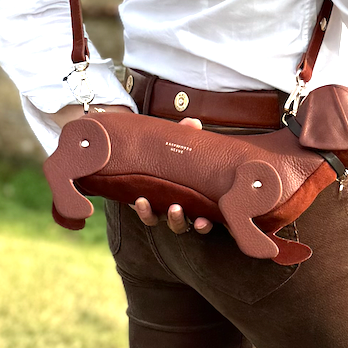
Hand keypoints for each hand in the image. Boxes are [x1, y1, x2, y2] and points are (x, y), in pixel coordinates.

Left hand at [134, 119, 212, 233]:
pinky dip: (144, 211)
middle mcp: (182, 208)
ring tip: (162, 205)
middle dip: (181, 220)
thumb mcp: (180, 145)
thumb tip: (193, 123)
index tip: (205, 220)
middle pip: (185, 224)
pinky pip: (148, 216)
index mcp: (196, 198)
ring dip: (169, 218)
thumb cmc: (172, 153)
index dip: (206, 223)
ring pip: (169, 223)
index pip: (206, 216)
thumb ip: (186, 135)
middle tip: (177, 209)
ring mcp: (165, 210)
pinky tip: (141, 201)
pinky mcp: (148, 207)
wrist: (145, 153)